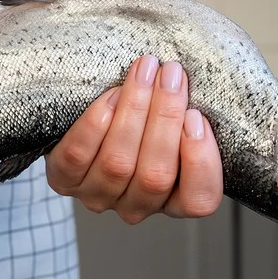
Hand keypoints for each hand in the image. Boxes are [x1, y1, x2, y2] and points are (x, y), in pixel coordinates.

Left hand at [46, 55, 223, 223]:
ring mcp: (98, 196)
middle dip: (166, 117)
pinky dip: (95, 125)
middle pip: (156, 175)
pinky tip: (110, 96)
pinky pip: (78, 156)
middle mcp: (137, 205)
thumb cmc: (146, 113)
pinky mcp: (65, 180)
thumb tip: (213, 81)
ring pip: (118, 163)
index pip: (198, 200)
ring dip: (134, 111)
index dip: (200, 161)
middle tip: (171, 74)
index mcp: (174, 199)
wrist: (85, 112)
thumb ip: (192, 112)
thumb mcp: (178, 118)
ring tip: (143, 73)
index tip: (196, 116)